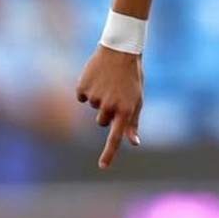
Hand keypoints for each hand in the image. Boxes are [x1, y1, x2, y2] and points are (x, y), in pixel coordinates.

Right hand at [76, 46, 142, 168]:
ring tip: (109, 83)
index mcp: (125, 110)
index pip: (115, 137)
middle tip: (116, 94)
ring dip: (99, 99)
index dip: (109, 153)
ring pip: (93, 108)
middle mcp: (109, 106)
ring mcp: (95, 97)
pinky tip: (97, 78)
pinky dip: (87, 90)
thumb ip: (132, 123)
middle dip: (107, 113)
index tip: (102, 167)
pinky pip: (81, 97)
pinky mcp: (82, 88)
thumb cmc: (132, 78)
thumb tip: (135, 143)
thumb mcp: (137, 100)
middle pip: (102, 122)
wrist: (120, 51)